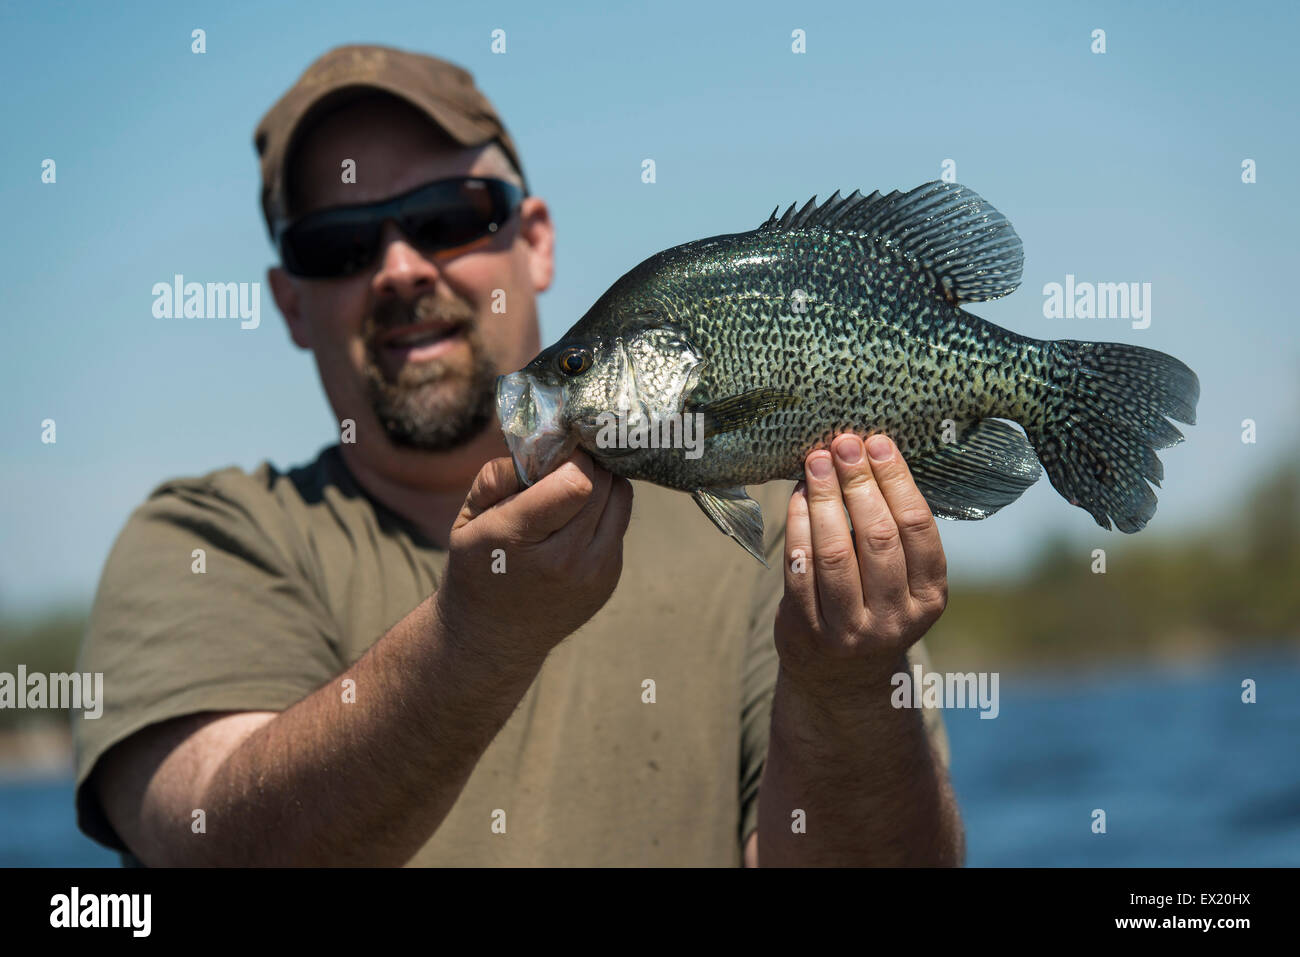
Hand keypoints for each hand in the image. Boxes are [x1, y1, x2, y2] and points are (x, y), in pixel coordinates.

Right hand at [435, 451, 633, 659]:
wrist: (493, 637)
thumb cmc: (478, 567)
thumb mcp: (468, 518)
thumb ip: (499, 475)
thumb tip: (542, 441)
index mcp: (521, 539)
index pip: (577, 482)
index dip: (572, 456)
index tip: (558, 450)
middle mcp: (566, 561)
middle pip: (604, 484)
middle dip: (588, 463)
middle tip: (567, 462)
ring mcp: (595, 573)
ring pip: (621, 499)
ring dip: (602, 483)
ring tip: (573, 487)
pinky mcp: (609, 578)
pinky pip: (619, 523)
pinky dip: (603, 510)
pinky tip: (577, 518)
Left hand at [775, 433, 947, 695]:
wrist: (843, 678)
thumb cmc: (875, 606)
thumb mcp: (903, 581)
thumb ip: (893, 530)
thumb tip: (867, 454)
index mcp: (930, 597)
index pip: (917, 528)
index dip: (897, 481)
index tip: (878, 443)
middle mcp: (896, 618)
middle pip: (878, 536)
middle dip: (858, 482)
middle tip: (842, 443)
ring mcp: (851, 630)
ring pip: (836, 552)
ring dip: (824, 499)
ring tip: (816, 462)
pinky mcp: (809, 632)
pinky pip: (800, 569)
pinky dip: (797, 526)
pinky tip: (797, 497)